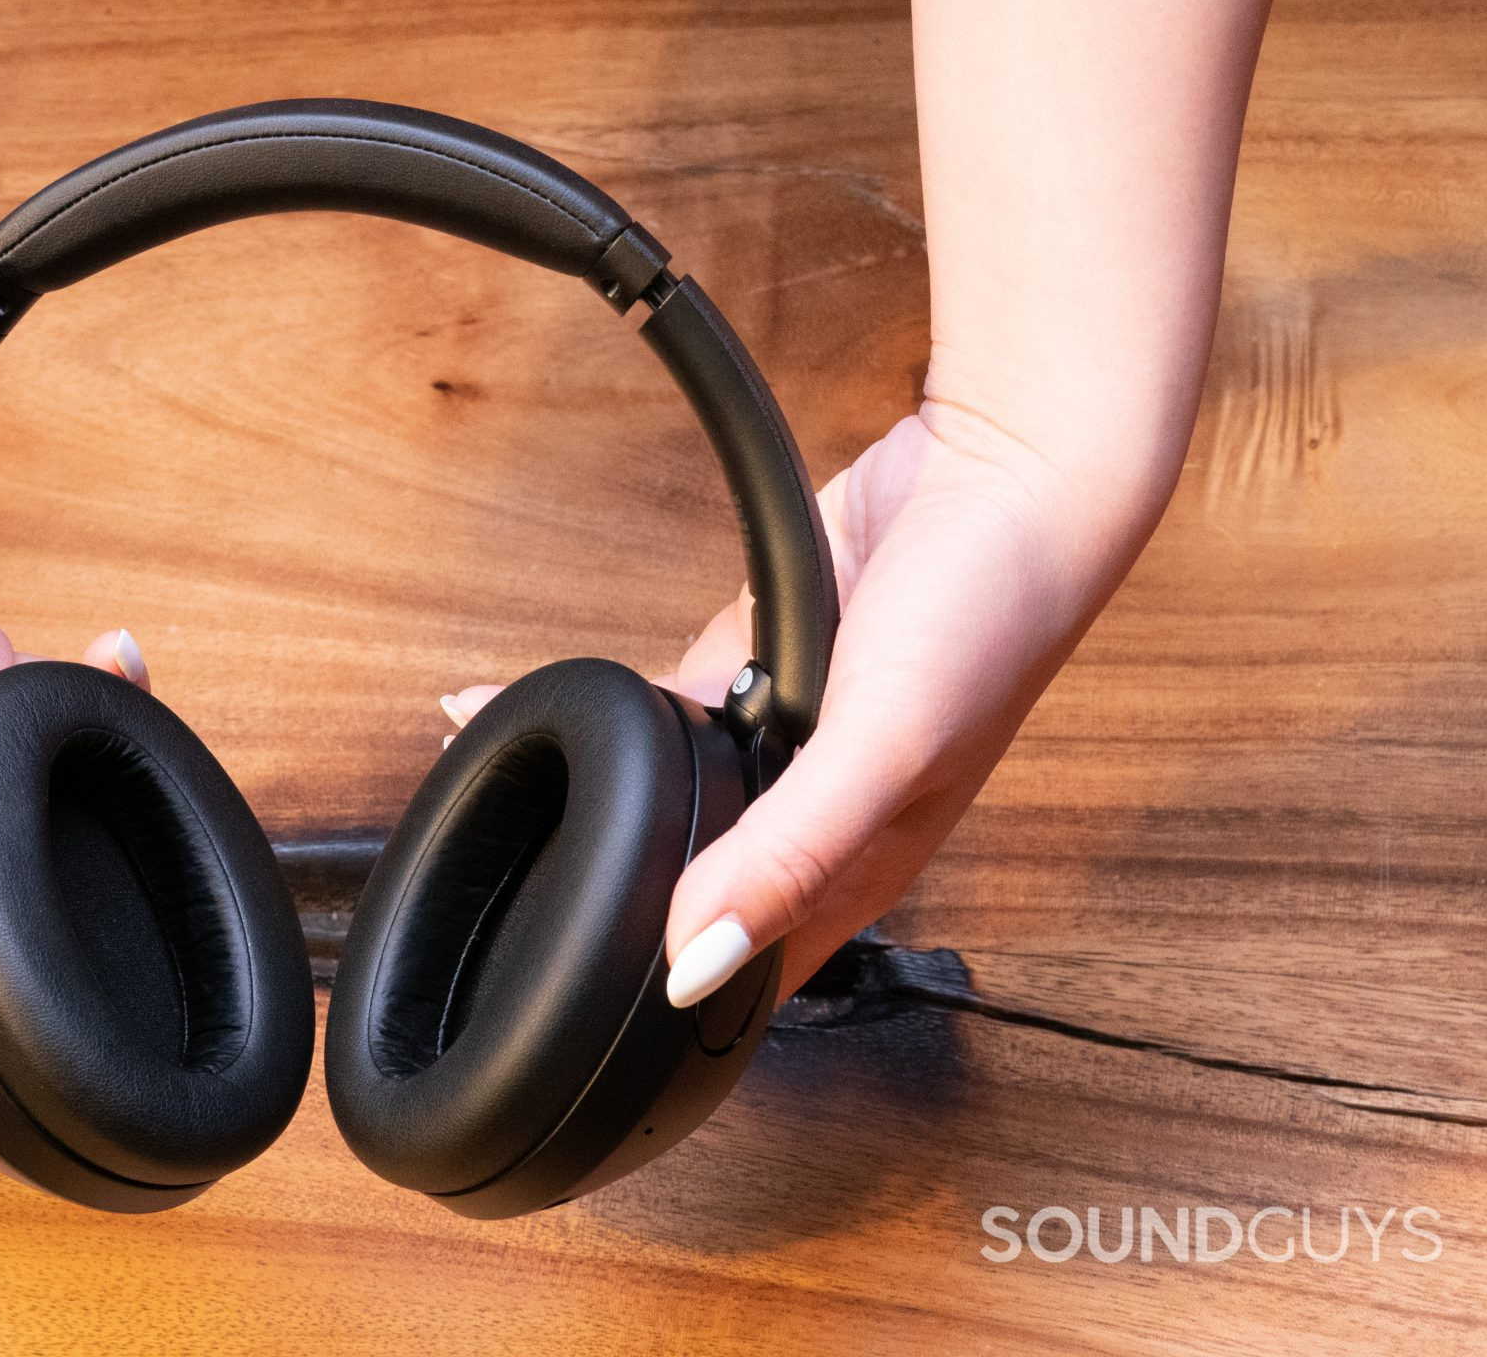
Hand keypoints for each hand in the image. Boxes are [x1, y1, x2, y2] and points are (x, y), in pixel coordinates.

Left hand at [443, 391, 1175, 1004]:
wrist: (1001, 468)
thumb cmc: (989, 619)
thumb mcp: (884, 751)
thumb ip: (787, 857)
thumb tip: (694, 965)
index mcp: (853, 875)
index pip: (744, 979)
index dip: (663, 1006)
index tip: (568, 1018)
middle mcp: (810, 822)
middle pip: (689, 891)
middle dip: (601, 899)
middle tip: (498, 900)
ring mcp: (777, 742)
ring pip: (663, 798)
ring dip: (589, 800)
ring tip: (485, 790)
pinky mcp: (751, 667)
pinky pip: (659, 711)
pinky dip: (603, 713)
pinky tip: (535, 706)